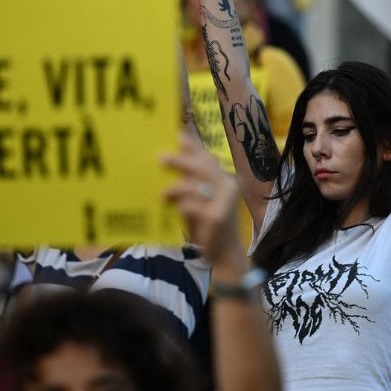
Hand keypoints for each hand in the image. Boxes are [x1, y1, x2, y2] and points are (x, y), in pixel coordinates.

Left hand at [161, 129, 244, 266]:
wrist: (225, 253)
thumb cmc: (208, 225)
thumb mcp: (202, 201)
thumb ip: (192, 183)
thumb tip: (170, 161)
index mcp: (225, 180)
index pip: (208, 157)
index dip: (194, 146)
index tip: (178, 136)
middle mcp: (228, 187)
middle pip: (203, 167)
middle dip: (182, 161)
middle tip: (161, 158)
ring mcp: (224, 202)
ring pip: (196, 186)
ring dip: (177, 188)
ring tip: (163, 193)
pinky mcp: (216, 217)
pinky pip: (193, 206)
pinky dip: (181, 206)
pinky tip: (173, 208)